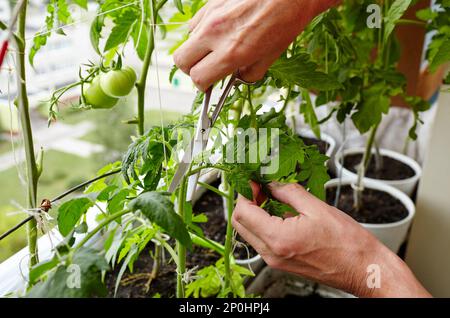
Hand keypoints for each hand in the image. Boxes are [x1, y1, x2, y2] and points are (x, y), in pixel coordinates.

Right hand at [173, 0, 338, 90]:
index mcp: (231, 52)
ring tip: (217, 46)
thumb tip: (237, 77)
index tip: (208, 84)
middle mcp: (215, 34)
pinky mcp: (212, 2)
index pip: (198, 77)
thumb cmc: (286, 21)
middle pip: (180, 60)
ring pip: (188, 39)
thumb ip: (249, 72)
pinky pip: (196, 21)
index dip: (202, 84)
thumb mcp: (271, 56)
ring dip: (198, 48)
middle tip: (206, 68)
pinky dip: (203, 29)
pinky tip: (221, 29)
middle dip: (191, 68)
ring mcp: (210, 15)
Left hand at [232, 182, 430, 297]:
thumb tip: (272, 182)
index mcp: (279, 239)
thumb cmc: (348, 244)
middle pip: (240, 224)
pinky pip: (262, 241)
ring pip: (249, 232)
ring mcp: (275, 261)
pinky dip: (263, 224)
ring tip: (270, 196)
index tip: (254, 180)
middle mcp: (272, 254)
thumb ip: (288, 191)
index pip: (243, 212)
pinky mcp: (281, 263)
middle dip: (246, 201)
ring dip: (254, 212)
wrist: (363, 269)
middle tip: (260, 186)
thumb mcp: (317, 207)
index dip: (245, 192)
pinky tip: (278, 211)